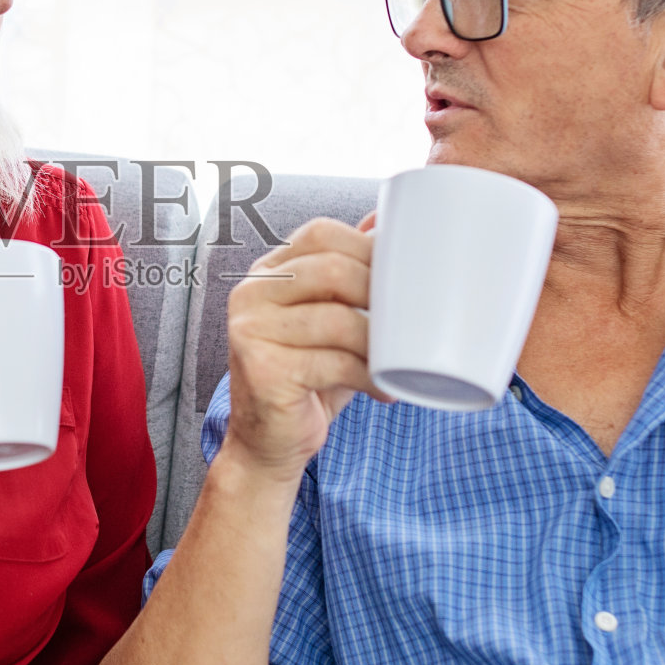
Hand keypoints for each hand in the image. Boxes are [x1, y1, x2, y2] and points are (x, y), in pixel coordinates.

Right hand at [223, 214, 380, 481]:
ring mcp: (251, 330)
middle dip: (382, 292)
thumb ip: (348, 275)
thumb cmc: (307, 376)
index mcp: (268, 272)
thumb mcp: (328, 320)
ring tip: (403, 360)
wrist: (266, 442)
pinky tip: (386, 389)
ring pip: (336, 319)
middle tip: (414, 318)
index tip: (405, 271)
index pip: (319, 235)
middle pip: (330, 270)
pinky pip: (334, 364)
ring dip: (381, 342)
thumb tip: (385, 222)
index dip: (367, 246)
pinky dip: (371, 377)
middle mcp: (251, 293)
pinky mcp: (262, 369)